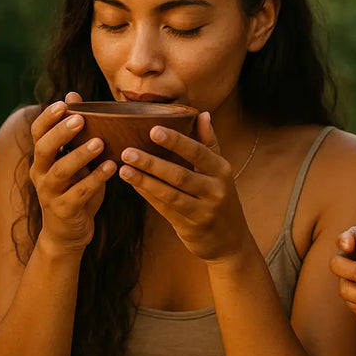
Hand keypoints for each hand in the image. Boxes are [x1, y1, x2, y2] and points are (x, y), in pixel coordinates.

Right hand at [28, 93, 115, 252]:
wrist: (66, 234)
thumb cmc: (74, 189)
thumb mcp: (73, 160)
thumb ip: (73, 132)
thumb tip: (73, 94)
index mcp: (42, 159)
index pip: (37, 133)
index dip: (48, 117)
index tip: (64, 103)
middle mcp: (40, 174)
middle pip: (44, 149)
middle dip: (60, 133)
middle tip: (80, 119)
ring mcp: (50, 193)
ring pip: (61, 171)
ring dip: (80, 155)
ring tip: (100, 142)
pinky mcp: (64, 210)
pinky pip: (79, 193)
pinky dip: (96, 180)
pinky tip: (112, 168)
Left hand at [117, 112, 250, 261]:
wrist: (231, 241)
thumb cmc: (222, 198)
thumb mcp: (221, 171)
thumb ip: (209, 143)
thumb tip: (202, 114)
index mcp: (222, 171)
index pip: (198, 152)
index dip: (175, 141)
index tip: (152, 129)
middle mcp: (215, 190)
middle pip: (179, 174)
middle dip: (151, 163)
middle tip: (127, 151)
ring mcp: (203, 211)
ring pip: (169, 194)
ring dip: (144, 181)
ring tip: (124, 169)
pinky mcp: (190, 226)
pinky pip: (164, 209)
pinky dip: (148, 195)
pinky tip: (133, 184)